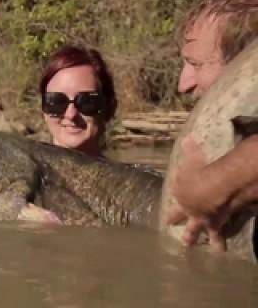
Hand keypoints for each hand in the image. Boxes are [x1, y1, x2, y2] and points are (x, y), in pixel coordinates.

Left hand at [167, 136, 230, 250]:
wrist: (214, 189)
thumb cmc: (199, 171)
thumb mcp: (192, 158)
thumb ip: (188, 149)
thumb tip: (186, 139)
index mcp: (180, 193)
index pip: (174, 199)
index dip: (172, 203)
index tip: (167, 211)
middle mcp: (188, 209)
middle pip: (181, 218)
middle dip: (176, 222)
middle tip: (172, 231)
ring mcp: (201, 218)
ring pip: (197, 231)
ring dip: (194, 240)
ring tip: (190, 248)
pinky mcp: (216, 224)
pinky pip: (219, 234)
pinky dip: (220, 242)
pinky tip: (222, 250)